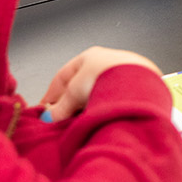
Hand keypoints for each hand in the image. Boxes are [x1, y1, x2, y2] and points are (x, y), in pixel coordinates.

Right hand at [41, 46, 161, 121]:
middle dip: (70, 105)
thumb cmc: (106, 77)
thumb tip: (51, 117)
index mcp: (90, 56)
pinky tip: (97, 122)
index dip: (51, 95)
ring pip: (96, 96)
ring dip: (87, 109)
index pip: (64, 76)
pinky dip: (102, 112)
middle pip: (80, 87)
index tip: (44, 110)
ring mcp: (121, 75)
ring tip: (79, 124)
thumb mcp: (75, 92)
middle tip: (60, 121)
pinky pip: (111, 103)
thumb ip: (61, 106)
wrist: (138, 82)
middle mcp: (106, 63)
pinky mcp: (134, 89)